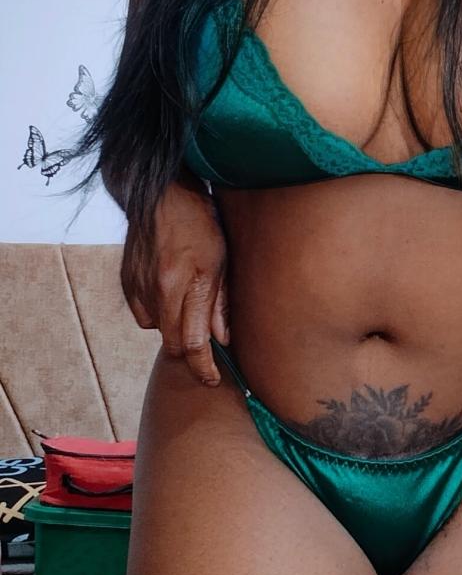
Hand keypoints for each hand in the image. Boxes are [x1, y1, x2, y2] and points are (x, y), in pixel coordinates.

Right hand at [121, 176, 229, 385]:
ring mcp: (139, 287)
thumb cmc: (200, 223)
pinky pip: (143, 315)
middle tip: (206, 352)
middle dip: (189, 354)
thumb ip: (220, 302)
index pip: (193, 342)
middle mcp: (159, 289)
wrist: (159, 195)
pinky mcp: (127, 283)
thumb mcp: (222, 259)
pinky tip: (170, 296)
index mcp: (186, 283)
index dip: (203, 367)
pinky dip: (158, 314)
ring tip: (189, 310)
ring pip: (158, 330)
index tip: (212, 379)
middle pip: (172, 344)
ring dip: (174, 331)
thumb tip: (222, 339)